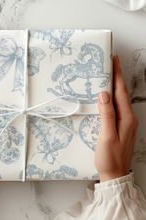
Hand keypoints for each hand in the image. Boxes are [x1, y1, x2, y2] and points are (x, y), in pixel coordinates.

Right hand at [95, 55, 137, 181]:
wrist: (115, 173)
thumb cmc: (110, 157)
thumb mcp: (107, 136)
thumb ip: (106, 115)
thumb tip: (104, 94)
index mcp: (126, 118)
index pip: (120, 92)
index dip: (117, 76)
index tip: (114, 61)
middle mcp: (128, 118)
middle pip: (122, 93)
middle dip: (116, 77)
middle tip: (109, 65)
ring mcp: (125, 122)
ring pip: (119, 99)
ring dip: (114, 87)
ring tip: (107, 76)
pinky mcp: (120, 125)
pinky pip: (116, 107)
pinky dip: (111, 98)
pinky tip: (106, 96)